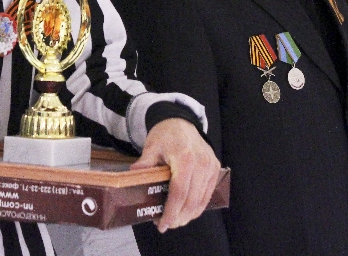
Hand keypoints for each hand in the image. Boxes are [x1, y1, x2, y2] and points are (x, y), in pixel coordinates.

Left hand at [131, 118, 220, 232]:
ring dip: (188, 215)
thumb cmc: (165, 135)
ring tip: (174, 220)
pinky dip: (197, 207)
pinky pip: (207, 195)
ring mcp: (210, 167)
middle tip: (166, 225)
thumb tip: (132, 176)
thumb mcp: (151, 147)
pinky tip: (185, 212)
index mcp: (185, 158)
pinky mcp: (215, 170)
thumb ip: (144, 164)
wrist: (181, 121)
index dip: (171, 212)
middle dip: (178, 218)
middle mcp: (202, 164)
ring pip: (201, 201)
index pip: (179, 193)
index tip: (162, 224)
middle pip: (191, 201)